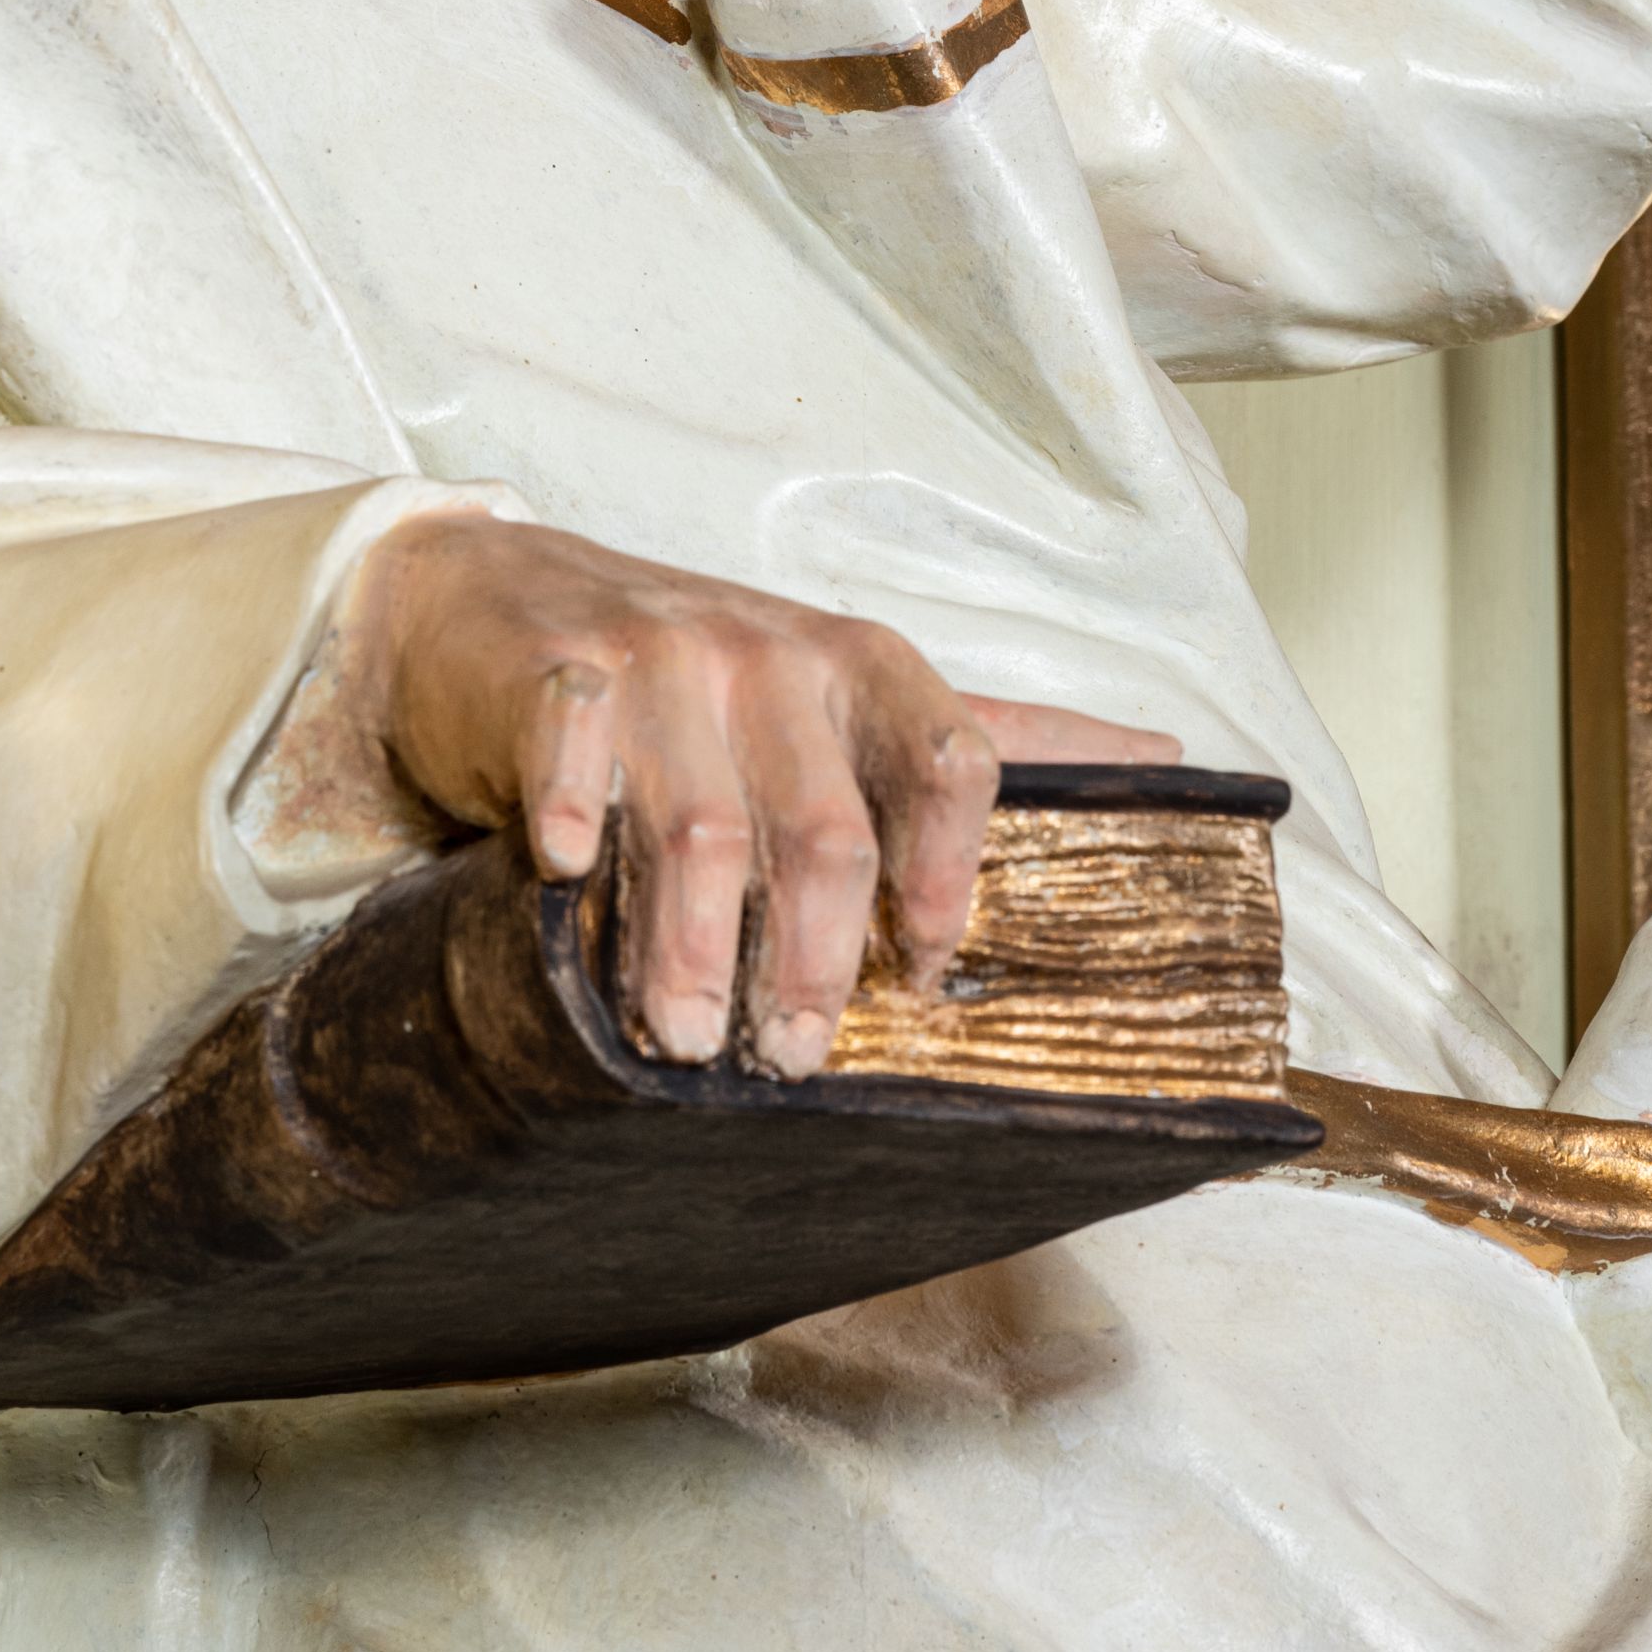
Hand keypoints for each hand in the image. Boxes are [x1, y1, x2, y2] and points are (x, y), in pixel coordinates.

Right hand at [340, 509, 1178, 1076]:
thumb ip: (976, 740)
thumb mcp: (838, 694)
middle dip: (814, 960)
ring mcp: (662, 656)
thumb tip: (1161, 761)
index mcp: (861, 663)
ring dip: (694, 945)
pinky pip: (576, 743)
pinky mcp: (553, 668)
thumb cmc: (692, 675)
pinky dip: (577, 811)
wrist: (489, 596)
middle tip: (788, 1055)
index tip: (924, 983)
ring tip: (679, 1035)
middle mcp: (772, 653)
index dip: (948, 883)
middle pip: (827, 828)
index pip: (951, 764)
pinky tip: (570, 870)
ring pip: (703, 823)